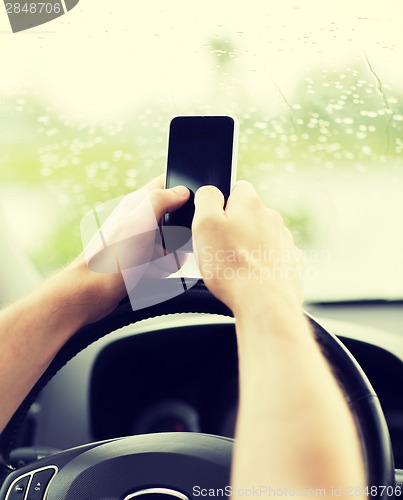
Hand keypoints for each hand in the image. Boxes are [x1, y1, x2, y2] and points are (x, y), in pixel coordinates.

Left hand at [73, 175, 189, 324]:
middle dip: (179, 235)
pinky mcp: (141, 260)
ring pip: (173, 244)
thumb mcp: (141, 220)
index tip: (190, 206)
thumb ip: (163, 199)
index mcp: (138, 203)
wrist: (94, 291)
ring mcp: (140, 240)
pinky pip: (164, 263)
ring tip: (154, 262)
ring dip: (170, 257)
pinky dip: (161, 270)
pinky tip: (150, 273)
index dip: (183, 190)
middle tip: (167, 244)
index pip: (167, 184)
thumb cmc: (112, 256)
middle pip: (177, 219)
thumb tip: (183, 191)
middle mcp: (139, 219)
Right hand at [192, 180, 302, 314]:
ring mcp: (284, 240)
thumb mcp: (204, 224)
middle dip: (235, 228)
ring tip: (235, 267)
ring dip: (249, 247)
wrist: (263, 302)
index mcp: (250, 204)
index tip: (214, 223)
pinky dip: (262, 265)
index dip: (223, 204)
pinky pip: (272, 257)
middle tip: (220, 249)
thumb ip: (206, 198)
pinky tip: (251, 278)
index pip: (238, 188)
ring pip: (261, 237)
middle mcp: (272, 218)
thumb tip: (211, 191)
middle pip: (249, 215)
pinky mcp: (291, 262)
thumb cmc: (231, 265)